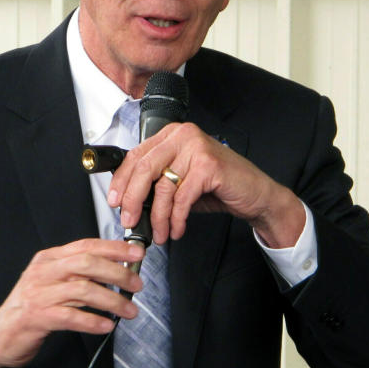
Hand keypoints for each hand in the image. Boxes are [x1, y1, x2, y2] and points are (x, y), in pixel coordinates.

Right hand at [0, 239, 143, 367]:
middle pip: (87, 264)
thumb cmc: (31, 308)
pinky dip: (93, 321)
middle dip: (117, 273)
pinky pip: (72, 317)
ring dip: (112, 301)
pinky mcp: (38, 316)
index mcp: (49, 259)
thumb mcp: (51, 282)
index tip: (136, 254)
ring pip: (83, 290)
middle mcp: (43, 272)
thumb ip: (77, 273)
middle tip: (136, 285)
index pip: (86, 246)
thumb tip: (115, 270)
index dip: (114, 248)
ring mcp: (39, 293)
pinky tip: (106, 325)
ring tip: (129, 310)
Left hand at [108, 122, 305, 247]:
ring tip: (160, 233)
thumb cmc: (217, 187)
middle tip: (129, 221)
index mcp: (172, 135)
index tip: (114, 201)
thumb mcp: (180, 181)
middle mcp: (183, 135)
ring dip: (158, 217)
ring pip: (163, 187)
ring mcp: (197, 147)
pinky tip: (177, 229)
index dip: (121, 181)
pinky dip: (176, 218)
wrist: (254, 194)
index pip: (135, 155)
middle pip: (144, 168)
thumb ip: (156, 182)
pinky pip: (182, 198)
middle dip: (133, 199)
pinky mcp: (209, 165)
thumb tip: (126, 201)